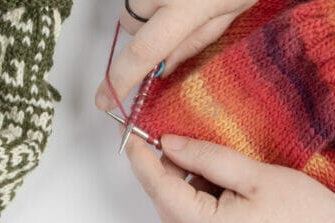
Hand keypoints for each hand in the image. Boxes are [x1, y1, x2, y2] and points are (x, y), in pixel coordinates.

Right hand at [95, 0, 257, 110]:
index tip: (103, 99)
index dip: (119, 80)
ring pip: (132, 4)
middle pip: (130, 24)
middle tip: (175, 24)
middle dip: (144, 32)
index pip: (143, 51)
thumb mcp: (231, 12)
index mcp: (188, 6)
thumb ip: (193, 42)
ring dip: (149, 9)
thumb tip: (162, 68)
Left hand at [125, 135, 334, 222]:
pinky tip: (225, 186)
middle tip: (173, 137)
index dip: (141, 158)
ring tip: (210, 161)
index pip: (157, 188)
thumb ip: (206, 158)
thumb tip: (169, 145)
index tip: (130, 133)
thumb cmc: (309, 216)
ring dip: (184, 187)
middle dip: (164, 170)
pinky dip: (200, 204)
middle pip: (165, 204)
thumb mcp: (254, 175)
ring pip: (181, 216)